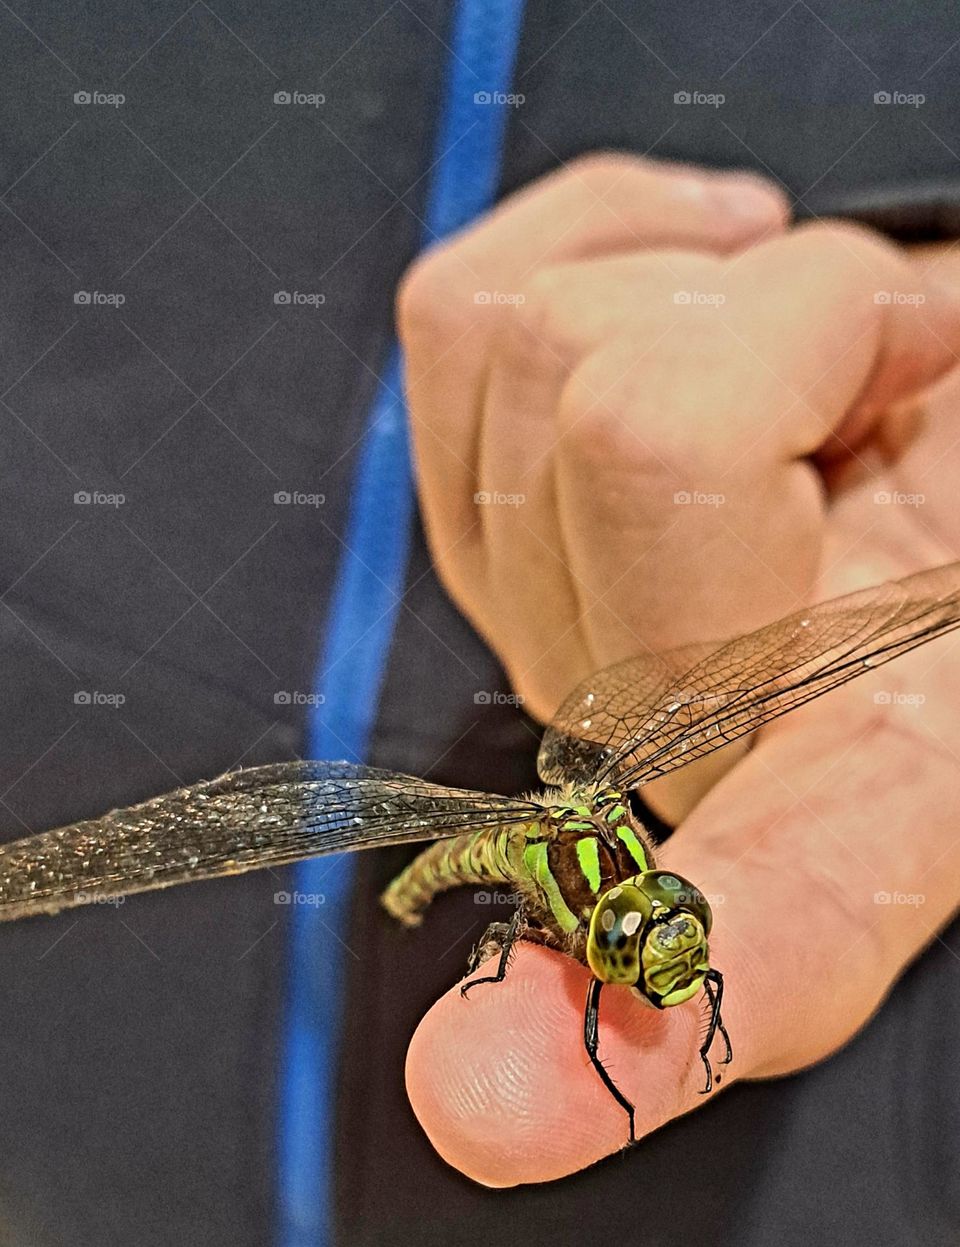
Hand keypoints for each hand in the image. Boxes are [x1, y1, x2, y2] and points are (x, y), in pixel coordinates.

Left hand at [398, 159, 959, 1184]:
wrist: (927, 399)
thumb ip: (945, 456)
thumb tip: (902, 367)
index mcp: (869, 774)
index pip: (772, 921)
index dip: (663, 998)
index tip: (494, 1104)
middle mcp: (668, 725)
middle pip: (632, 440)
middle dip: (808, 322)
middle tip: (887, 369)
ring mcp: (547, 618)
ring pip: (538, 353)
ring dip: (727, 289)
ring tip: (799, 356)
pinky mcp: (472, 496)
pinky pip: (467, 302)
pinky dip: (612, 232)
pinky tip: (697, 288)